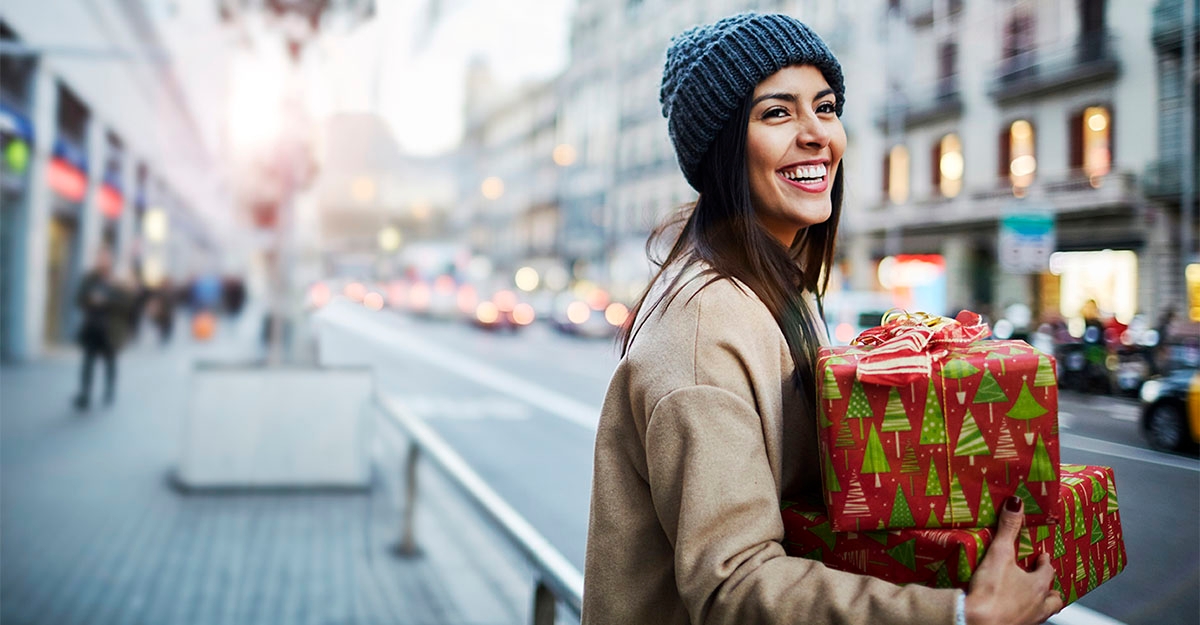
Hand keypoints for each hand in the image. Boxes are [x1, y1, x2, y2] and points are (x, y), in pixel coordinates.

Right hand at [964, 496, 1063, 624]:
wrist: (976, 624)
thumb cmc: (991, 593)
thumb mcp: (998, 554)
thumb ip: (1007, 529)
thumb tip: (1015, 505)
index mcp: (1038, 586)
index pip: (1048, 572)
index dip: (1045, 563)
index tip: (1042, 558)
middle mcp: (1038, 606)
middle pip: (1054, 599)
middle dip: (1051, 591)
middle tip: (1046, 584)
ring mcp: (1027, 621)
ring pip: (1043, 614)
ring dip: (1040, 606)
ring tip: (1033, 601)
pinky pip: (1025, 622)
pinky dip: (1022, 617)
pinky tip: (1012, 614)